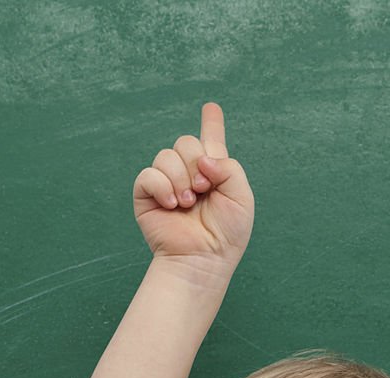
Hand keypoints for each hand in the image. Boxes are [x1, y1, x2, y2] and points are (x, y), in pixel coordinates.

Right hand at [133, 102, 253, 270]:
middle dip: (195, 162)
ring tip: (188, 204)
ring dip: (180, 179)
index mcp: (214, 173)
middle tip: (204, 189)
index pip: (211, 141)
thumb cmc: (227, 234)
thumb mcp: (241, 198)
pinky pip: (148, 174)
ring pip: (166, 155)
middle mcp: (189, 174)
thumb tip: (201, 159)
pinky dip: (162, 187)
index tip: (211, 107)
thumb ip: (229, 168)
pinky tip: (173, 205)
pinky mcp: (148, 195)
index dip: (211, 123)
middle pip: (185, 141)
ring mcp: (167, 183)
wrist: (204, 257)